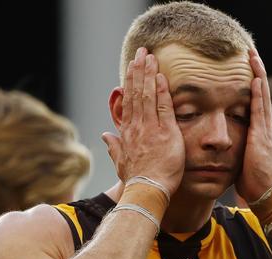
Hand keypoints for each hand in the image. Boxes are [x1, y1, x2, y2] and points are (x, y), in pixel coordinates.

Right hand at [102, 47, 184, 194]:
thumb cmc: (136, 180)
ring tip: (150, 57)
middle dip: (139, 70)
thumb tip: (105, 136)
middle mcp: (137, 127)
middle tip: (141, 52)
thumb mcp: (121, 162)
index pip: (128, 101)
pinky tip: (161, 77)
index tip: (132, 67)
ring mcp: (150, 129)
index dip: (130, 82)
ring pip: (148, 95)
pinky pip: (163, 108)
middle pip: (136, 93)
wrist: (146, 192)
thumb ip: (114, 147)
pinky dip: (162, 91)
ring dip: (149, 74)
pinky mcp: (166, 133)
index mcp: (127, 133)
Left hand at [235, 49, 271, 202]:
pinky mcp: (262, 136)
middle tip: (250, 51)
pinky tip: (255, 79)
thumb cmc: (253, 182)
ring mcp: (265, 130)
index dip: (251, 83)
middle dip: (256, 72)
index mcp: (259, 131)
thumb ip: (237, 148)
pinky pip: (260, 110)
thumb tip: (223, 145)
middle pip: (260, 92)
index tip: (246, 67)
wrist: (267, 194)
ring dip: (258, 75)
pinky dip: (259, 93)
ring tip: (253, 56)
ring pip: (262, 96)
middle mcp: (264, 126)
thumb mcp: (242, 160)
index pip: (254, 101)